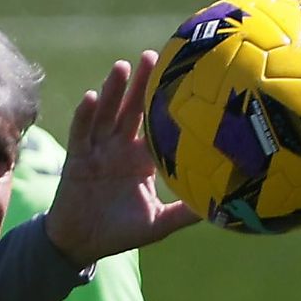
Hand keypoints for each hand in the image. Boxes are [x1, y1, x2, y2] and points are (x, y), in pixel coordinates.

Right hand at [45, 52, 197, 267]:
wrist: (82, 244)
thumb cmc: (120, 232)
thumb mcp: (158, 223)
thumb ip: (184, 212)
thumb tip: (223, 209)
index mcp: (142, 159)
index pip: (156, 124)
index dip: (166, 102)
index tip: (182, 77)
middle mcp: (120, 148)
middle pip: (132, 108)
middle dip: (141, 83)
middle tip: (154, 55)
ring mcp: (97, 149)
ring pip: (106, 113)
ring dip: (113, 90)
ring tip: (123, 67)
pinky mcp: (77, 157)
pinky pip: (81, 132)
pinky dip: (85, 114)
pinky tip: (91, 96)